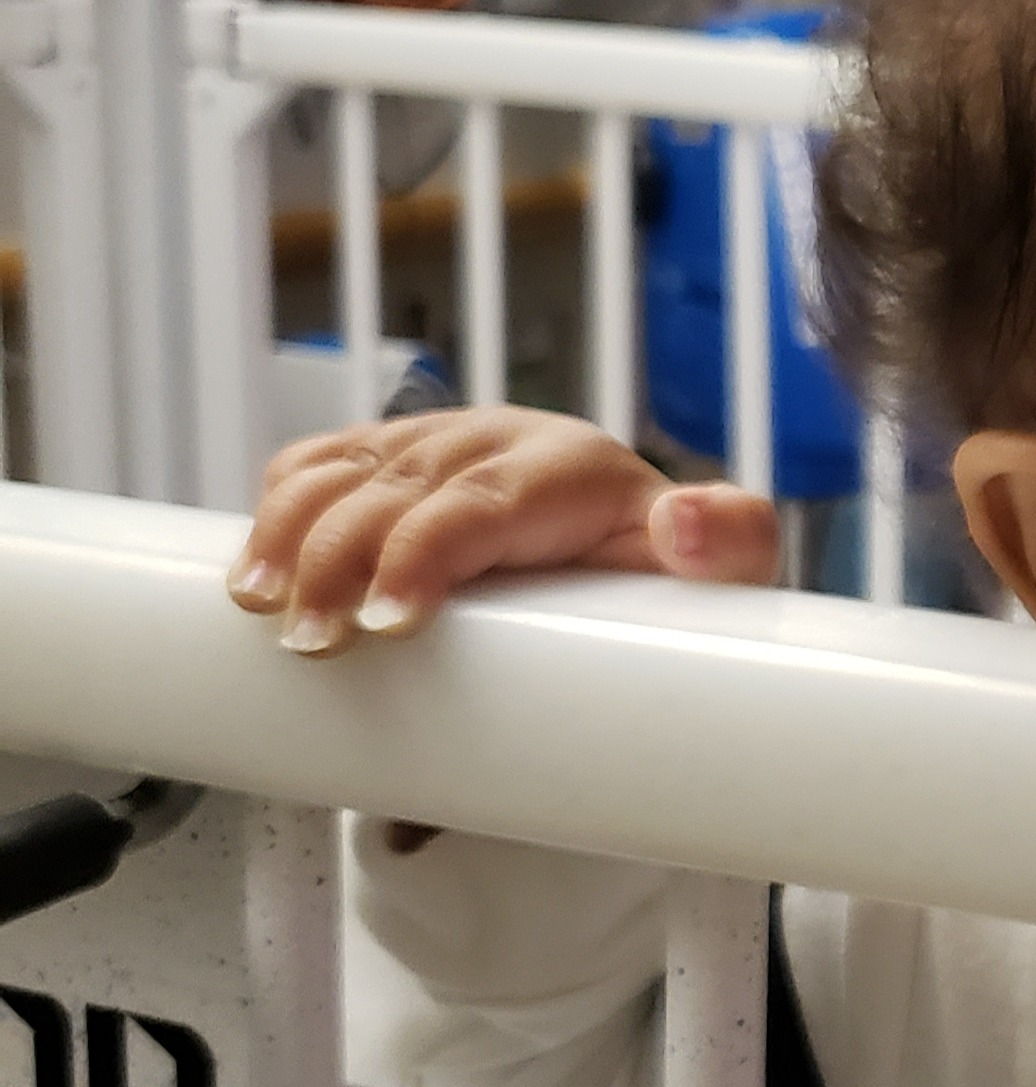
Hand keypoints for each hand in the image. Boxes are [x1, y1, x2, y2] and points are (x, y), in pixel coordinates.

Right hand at [227, 406, 779, 656]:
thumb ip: (733, 543)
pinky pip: (316, 466)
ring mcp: (432, 446)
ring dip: (287, 536)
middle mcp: (494, 443)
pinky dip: (275, 509)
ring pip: (341, 472)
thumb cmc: (668, 579)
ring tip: (259, 607)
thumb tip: (688, 521)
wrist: (634, 566)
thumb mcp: (726, 570)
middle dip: (339, 561)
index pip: (483, 501)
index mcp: (571, 467)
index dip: (424, 552)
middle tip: (311, 643)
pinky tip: (251, 567)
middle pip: (397, 491)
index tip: (388, 622)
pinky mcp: (389, 461)